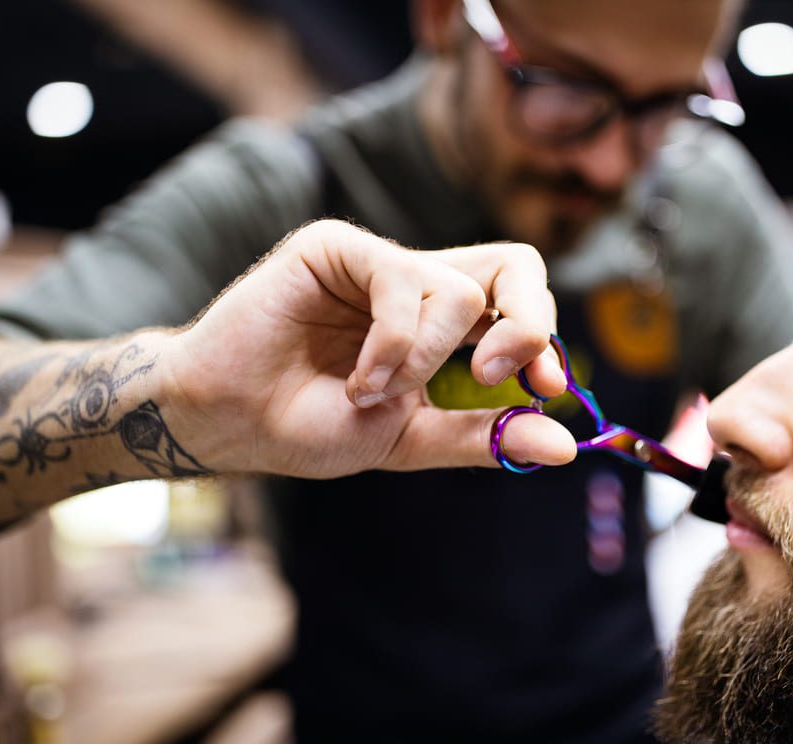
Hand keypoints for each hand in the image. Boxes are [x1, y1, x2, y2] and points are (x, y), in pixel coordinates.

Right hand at [166, 220, 575, 477]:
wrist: (228, 422)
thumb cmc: (309, 426)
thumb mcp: (409, 439)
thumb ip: (481, 437)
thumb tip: (564, 447)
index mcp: (446, 328)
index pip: (522, 306)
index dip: (545, 339)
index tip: (544, 388)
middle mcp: (422, 287)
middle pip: (517, 265)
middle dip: (527, 320)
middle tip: (496, 372)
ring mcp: (382, 264)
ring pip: (461, 290)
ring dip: (426, 360)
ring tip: (371, 393)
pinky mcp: (340, 247)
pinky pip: (403, 283)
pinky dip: (392, 345)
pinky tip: (357, 379)